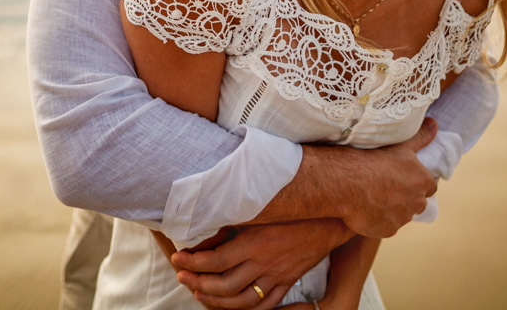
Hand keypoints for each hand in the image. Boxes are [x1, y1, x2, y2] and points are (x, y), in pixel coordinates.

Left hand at [170, 218, 352, 308]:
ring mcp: (278, 276)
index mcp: (254, 243)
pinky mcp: (288, 281)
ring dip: (217, 301)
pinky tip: (233, 307)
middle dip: (198, 283)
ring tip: (200, 293)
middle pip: (224, 285)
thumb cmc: (291, 206)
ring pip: (243, 301)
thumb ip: (233, 221)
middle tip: (182, 276)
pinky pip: (266, 306)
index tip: (178, 258)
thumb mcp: (259, 209)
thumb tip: (206, 230)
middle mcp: (265, 263)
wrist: (328, 217)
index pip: (215, 261)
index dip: (193, 262)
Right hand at [336, 116, 437, 237]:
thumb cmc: (372, 159)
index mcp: (423, 181)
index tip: (403, 177)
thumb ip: (421, 137)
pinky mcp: (387, 230)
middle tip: (387, 186)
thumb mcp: (400, 145)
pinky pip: (386, 225)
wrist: (346, 182)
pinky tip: (366, 207)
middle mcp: (417, 202)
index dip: (416, 181)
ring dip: (393, 208)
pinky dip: (379, 219)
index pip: (430, 185)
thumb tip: (435, 124)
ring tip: (373, 196)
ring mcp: (402, 218)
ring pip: (402, 214)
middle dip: (407, 197)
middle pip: (418, 202)